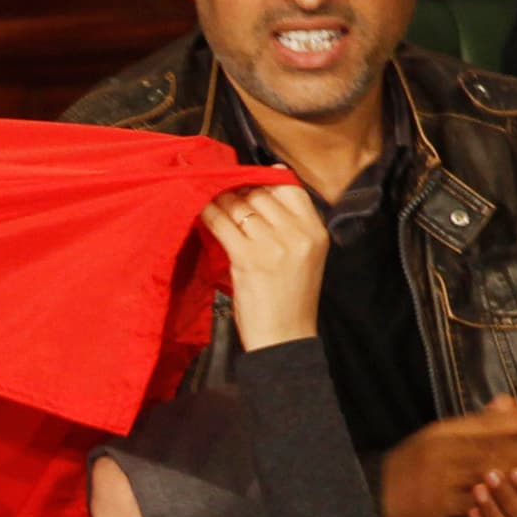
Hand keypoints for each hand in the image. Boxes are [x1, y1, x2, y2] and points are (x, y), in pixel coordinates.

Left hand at [199, 183, 326, 350]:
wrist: (284, 336)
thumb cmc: (289, 297)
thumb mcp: (304, 255)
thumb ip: (289, 225)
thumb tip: (261, 189)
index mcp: (316, 231)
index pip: (290, 187)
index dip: (265, 181)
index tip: (248, 184)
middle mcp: (298, 234)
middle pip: (261, 193)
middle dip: (238, 190)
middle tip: (222, 192)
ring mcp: (273, 244)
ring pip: (239, 205)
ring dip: (220, 200)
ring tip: (208, 199)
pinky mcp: (248, 257)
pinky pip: (221, 223)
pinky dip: (208, 214)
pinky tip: (200, 212)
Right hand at [380, 400, 516, 516]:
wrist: (372, 496)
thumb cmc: (409, 466)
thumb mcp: (436, 437)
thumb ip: (476, 422)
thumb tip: (508, 400)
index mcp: (442, 432)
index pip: (485, 422)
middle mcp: (441, 451)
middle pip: (490, 448)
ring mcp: (439, 479)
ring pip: (484, 474)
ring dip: (516, 475)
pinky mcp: (439, 505)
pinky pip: (473, 502)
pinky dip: (494, 500)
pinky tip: (513, 500)